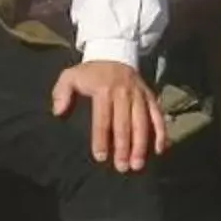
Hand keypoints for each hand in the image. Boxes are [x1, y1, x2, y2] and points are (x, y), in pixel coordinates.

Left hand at [50, 59, 167, 171]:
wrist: (114, 53)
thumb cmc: (90, 72)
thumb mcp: (70, 75)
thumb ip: (61, 92)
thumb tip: (58, 111)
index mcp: (104, 89)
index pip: (103, 118)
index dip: (101, 138)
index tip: (101, 157)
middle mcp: (124, 92)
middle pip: (124, 123)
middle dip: (124, 147)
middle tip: (122, 167)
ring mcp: (139, 94)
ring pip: (143, 122)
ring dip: (141, 144)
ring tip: (138, 164)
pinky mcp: (150, 96)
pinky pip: (158, 115)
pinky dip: (162, 132)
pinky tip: (161, 149)